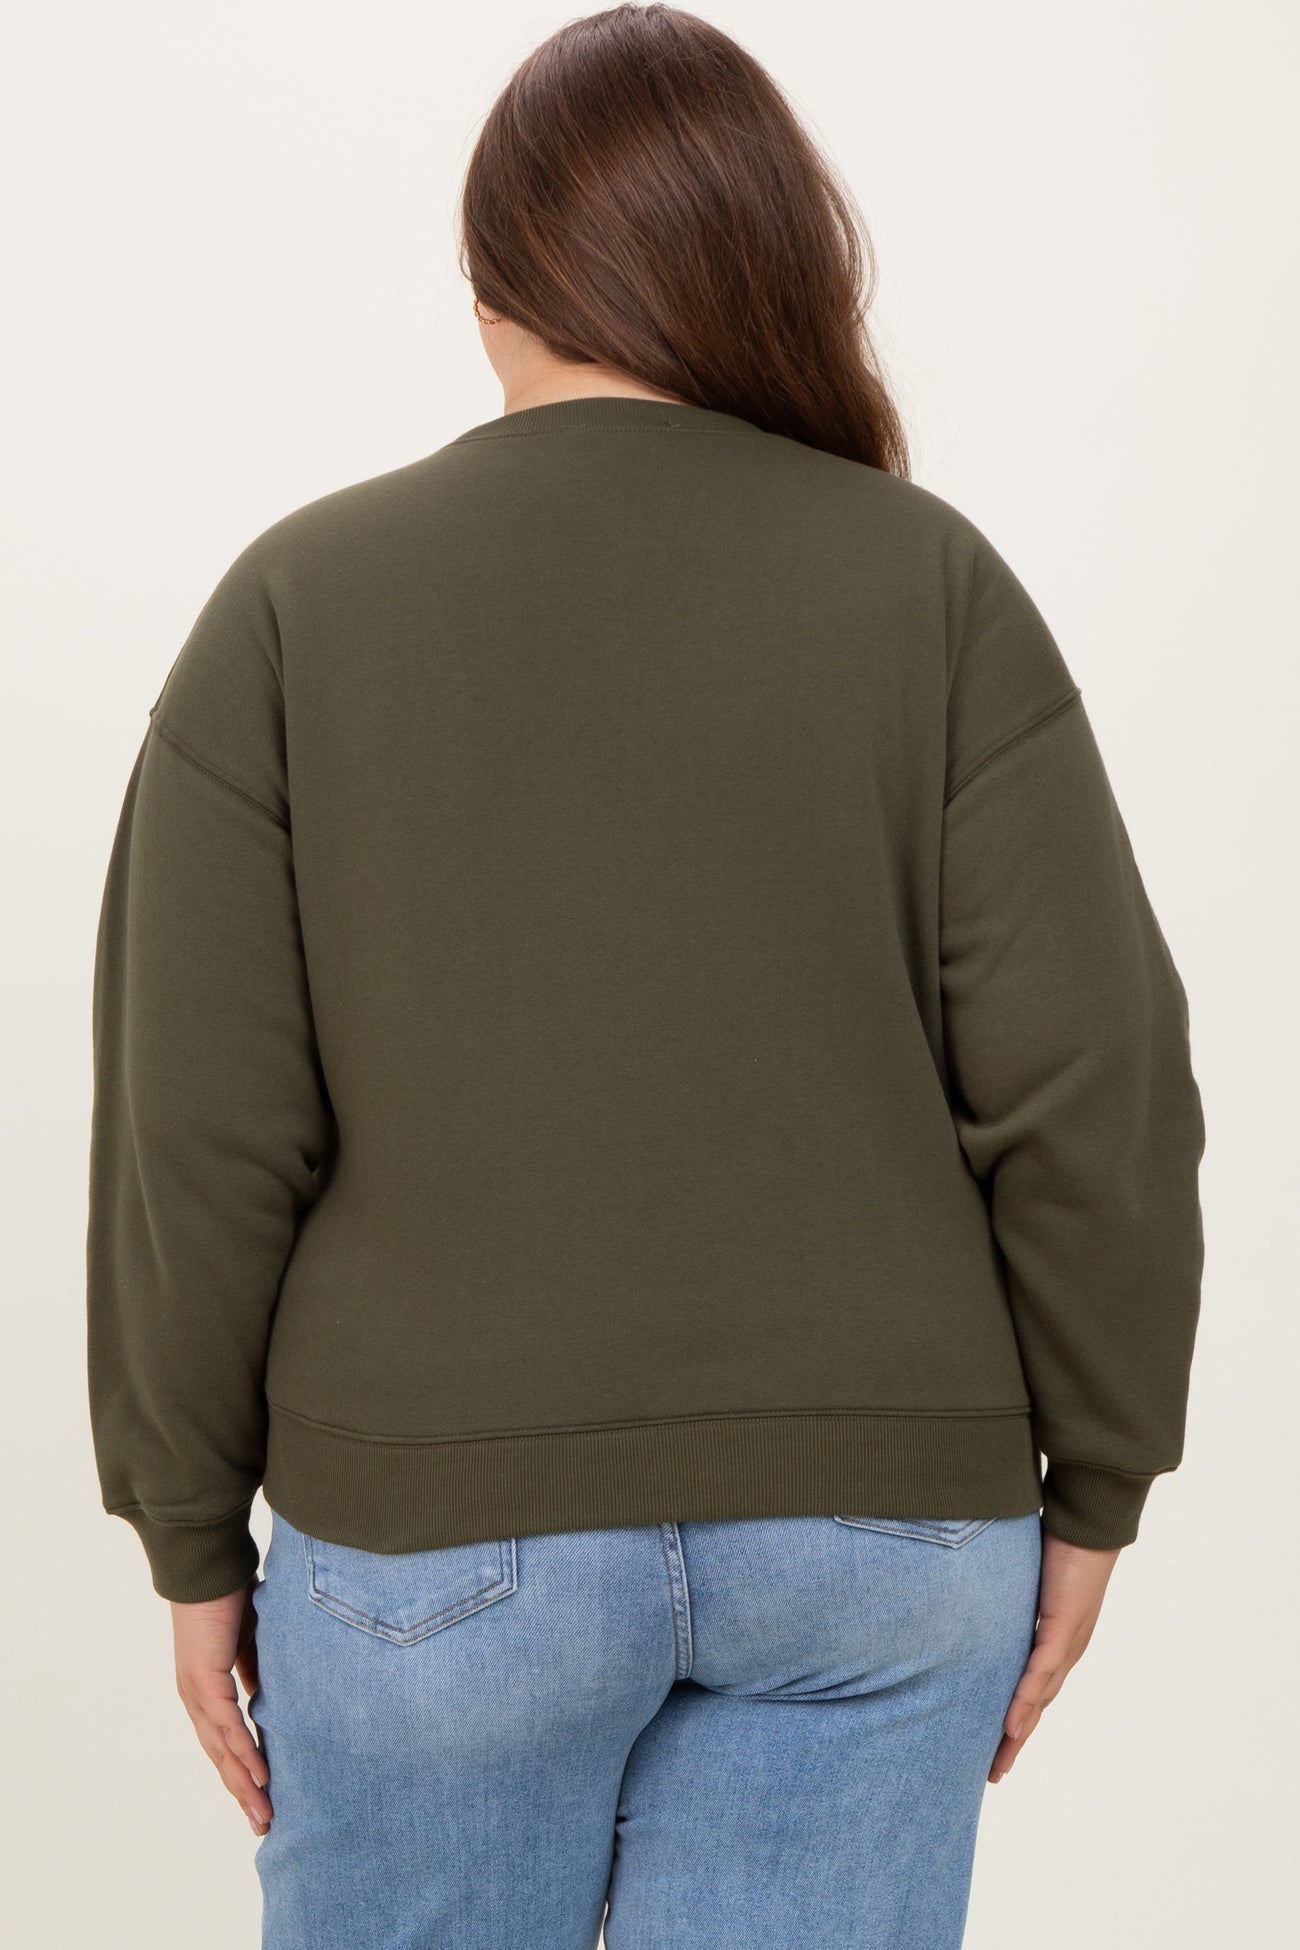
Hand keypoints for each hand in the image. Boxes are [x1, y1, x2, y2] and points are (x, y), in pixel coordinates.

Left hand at [171, 1575, 271, 1835]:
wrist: (207, 1562)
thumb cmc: (230, 1592)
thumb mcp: (251, 1640)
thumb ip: (257, 1669)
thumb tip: (273, 1694)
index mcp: (204, 1688)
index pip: (223, 1741)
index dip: (241, 1771)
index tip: (261, 1798)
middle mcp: (195, 1697)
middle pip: (219, 1756)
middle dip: (242, 1793)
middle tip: (263, 1825)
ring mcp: (197, 1691)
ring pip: (221, 1749)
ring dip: (244, 1784)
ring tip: (263, 1814)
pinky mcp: (204, 1679)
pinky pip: (227, 1725)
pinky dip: (244, 1752)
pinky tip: (260, 1775)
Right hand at [988, 1529, 1121, 1783]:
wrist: (1090, 1520)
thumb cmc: (1058, 1540)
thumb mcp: (1021, 1578)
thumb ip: (1001, 1595)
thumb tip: (972, 1598)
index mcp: (1056, 1642)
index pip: (1032, 1690)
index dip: (1013, 1722)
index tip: (994, 1748)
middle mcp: (1065, 1651)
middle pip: (1037, 1707)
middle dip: (1014, 1742)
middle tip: (994, 1774)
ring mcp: (1067, 1642)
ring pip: (1039, 1698)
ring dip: (1018, 1733)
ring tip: (999, 1762)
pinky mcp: (1065, 1626)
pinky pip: (1041, 1669)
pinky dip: (1026, 1699)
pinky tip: (1011, 1724)